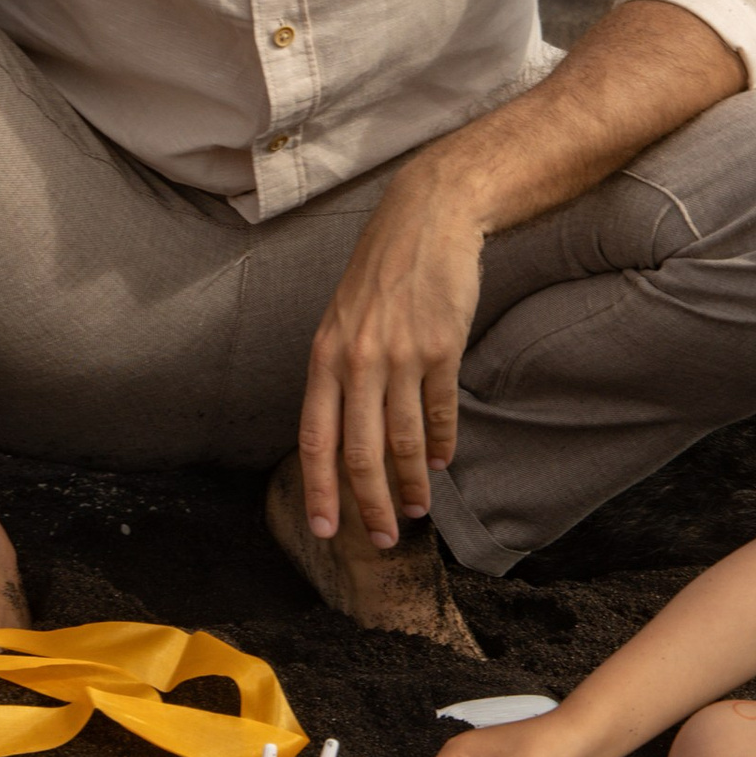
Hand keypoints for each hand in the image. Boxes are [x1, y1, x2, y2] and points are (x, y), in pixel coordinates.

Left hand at [299, 164, 485, 548]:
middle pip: (359, 453)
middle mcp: (356, 360)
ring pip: (402, 440)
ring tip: (418, 509)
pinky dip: (440, 443)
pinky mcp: (440, 348)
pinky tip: (440, 462)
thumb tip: (342, 433)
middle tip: (383, 538)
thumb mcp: (342, 318)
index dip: (320, 489)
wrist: (427, 218)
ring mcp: (400, 355)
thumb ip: (338, 372)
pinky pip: (439, 411)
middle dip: (370, 504)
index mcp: (323, 355)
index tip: (328, 529)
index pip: (315, 438)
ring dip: (412, 483)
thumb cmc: (382, 271)